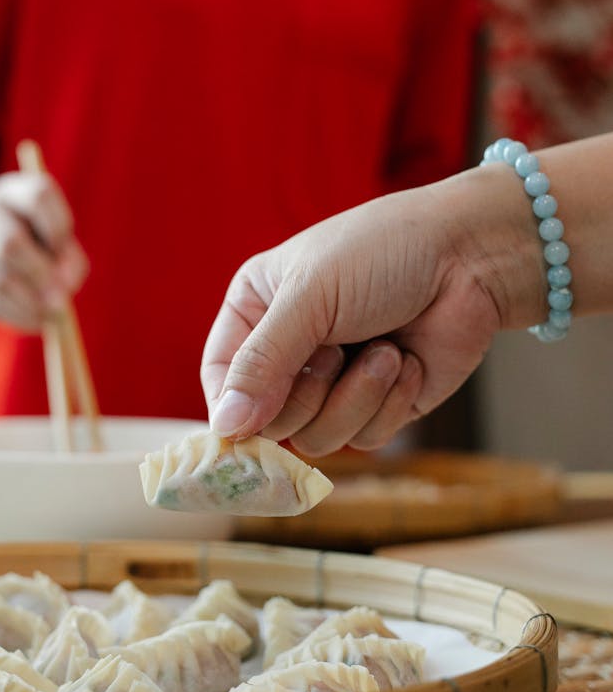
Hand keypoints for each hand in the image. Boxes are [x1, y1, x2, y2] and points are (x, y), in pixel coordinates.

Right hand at [0, 172, 88, 329]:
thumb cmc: (41, 241)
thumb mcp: (62, 240)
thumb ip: (70, 260)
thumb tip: (62, 289)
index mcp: (13, 190)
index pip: (38, 197)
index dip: (57, 227)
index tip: (64, 247)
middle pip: (8, 241)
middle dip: (40, 274)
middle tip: (62, 299)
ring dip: (30, 302)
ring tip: (53, 312)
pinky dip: (15, 314)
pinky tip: (34, 316)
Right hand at [201, 177, 510, 455]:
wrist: (471, 257)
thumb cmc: (383, 253)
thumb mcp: (310, 296)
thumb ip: (262, 363)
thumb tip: (224, 428)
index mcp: (258, 310)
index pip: (220, 378)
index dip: (231, 409)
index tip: (245, 428)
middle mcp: (291, 350)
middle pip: (269, 420)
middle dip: (309, 391)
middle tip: (336, 351)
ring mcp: (336, 380)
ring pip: (318, 437)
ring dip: (357, 395)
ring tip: (384, 349)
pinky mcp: (381, 404)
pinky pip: (366, 438)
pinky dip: (390, 402)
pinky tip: (407, 360)